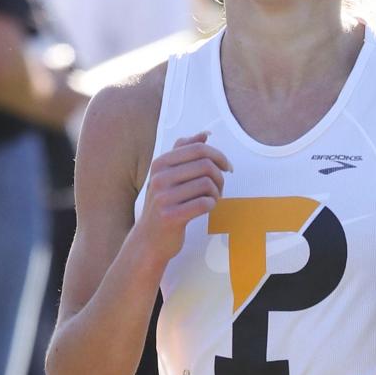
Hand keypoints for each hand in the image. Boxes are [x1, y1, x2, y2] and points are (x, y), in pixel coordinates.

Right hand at [134, 131, 231, 267]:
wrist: (149, 240)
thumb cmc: (164, 205)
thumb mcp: (168, 176)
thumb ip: (184, 153)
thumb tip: (205, 134)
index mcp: (160, 163)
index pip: (198, 149)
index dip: (218, 156)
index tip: (226, 167)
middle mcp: (159, 177)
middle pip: (205, 165)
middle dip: (219, 177)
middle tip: (219, 188)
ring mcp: (163, 197)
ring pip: (207, 184)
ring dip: (216, 193)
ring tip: (212, 199)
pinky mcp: (171, 216)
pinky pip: (204, 203)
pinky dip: (211, 205)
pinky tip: (206, 209)